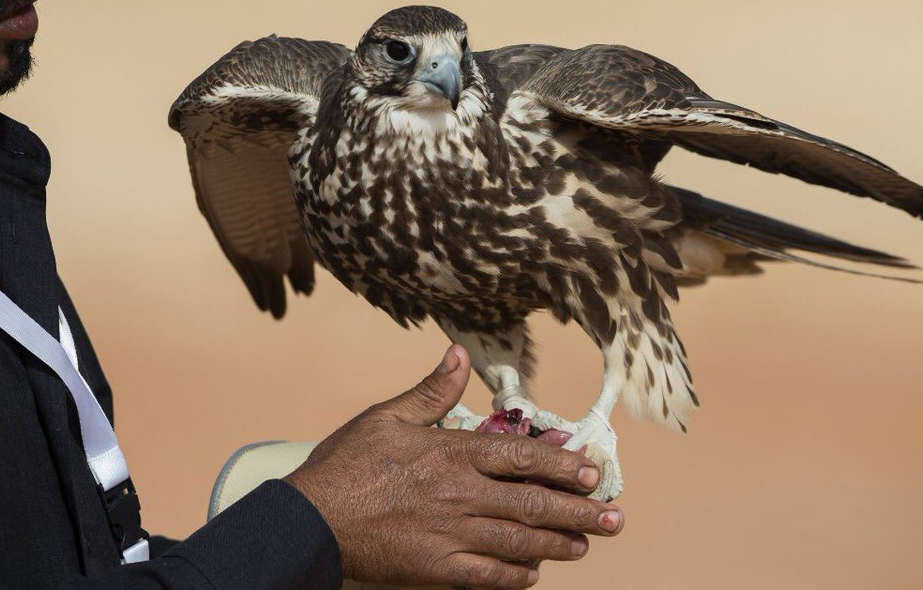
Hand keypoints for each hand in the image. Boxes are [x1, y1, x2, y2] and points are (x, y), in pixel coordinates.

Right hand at [284, 345, 624, 588]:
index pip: (521, 456)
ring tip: (586, 544)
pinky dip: (515, 577)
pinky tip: (533, 574)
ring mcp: (450, 535)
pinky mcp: (435, 570)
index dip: (562, 464)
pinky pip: (487, 577)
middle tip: (614, 518)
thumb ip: (431, 390)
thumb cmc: (346, 464)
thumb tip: (459, 354)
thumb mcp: (386, 416)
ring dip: (558, 544)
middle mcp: (459, 495)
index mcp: (451, 453)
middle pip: (532, 504)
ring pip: (518, 542)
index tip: (591, 470)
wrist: (309, 520)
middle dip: (579, 511)